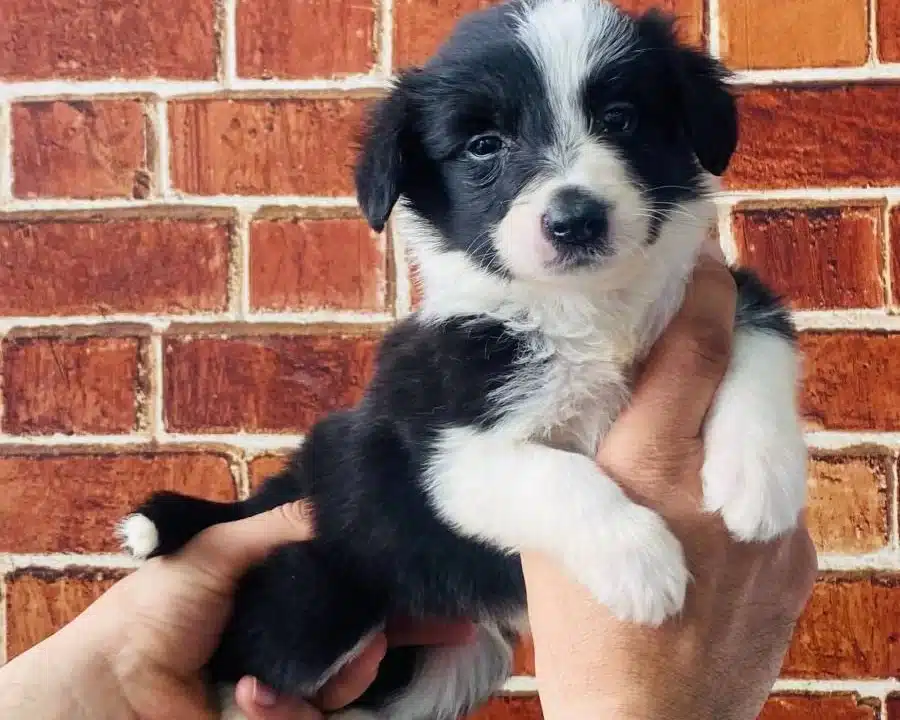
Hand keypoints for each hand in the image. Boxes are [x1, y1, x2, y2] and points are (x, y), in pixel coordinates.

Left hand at [0, 502, 473, 719]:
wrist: (114, 684)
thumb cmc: (162, 608)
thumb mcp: (219, 549)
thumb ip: (281, 525)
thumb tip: (335, 505)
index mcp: (293, 591)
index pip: (362, 590)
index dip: (405, 596)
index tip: (451, 599)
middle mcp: (304, 637)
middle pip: (375, 641)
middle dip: (394, 639)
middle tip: (416, 631)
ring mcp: (297, 686)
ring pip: (354, 683)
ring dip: (337, 675)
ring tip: (279, 673)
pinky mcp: (284, 719)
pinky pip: (312, 718)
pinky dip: (285, 709)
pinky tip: (251, 695)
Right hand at [521, 245, 816, 719]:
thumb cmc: (581, 630)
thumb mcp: (555, 528)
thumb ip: (594, 449)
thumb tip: (620, 381)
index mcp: (645, 471)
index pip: (694, 348)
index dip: (703, 288)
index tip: (699, 256)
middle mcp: (722, 489)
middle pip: (758, 366)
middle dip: (738, 319)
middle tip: (714, 297)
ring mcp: (776, 528)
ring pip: (774, 421)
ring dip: (742, 393)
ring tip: (706, 392)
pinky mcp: (801, 559)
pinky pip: (782, 482)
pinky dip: (749, 462)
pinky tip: (715, 482)